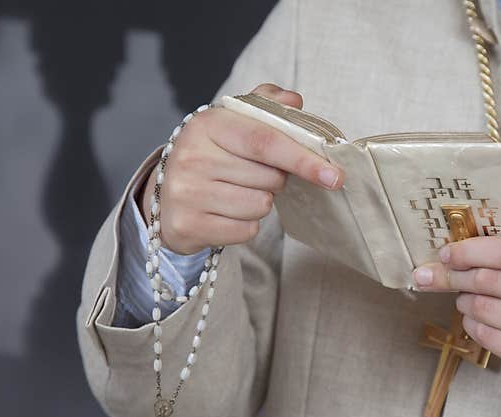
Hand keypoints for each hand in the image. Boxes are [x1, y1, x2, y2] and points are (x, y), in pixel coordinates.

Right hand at [139, 83, 343, 253]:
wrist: (165, 197)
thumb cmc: (211, 156)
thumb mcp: (232, 123)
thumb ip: (265, 105)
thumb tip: (294, 101)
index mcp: (207, 125)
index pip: (265, 141)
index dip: (303, 159)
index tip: (334, 175)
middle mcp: (192, 157)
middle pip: (269, 178)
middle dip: (276, 180)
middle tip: (255, 175)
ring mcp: (187, 193)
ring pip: (259, 206)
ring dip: (260, 203)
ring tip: (237, 193)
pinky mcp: (188, 226)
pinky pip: (245, 231)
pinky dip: (246, 225)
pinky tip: (226, 213)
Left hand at [412, 218, 500, 405]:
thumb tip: (487, 214)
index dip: (471, 249)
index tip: (448, 251)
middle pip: (489, 280)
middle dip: (456, 275)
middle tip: (442, 273)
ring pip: (483, 309)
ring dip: (464, 300)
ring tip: (464, 296)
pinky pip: (487, 337)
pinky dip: (472, 324)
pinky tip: (475, 318)